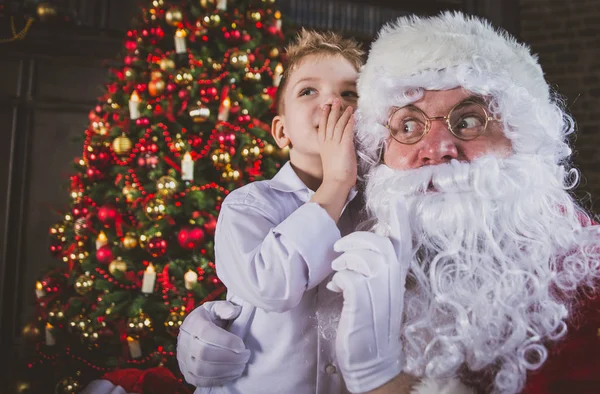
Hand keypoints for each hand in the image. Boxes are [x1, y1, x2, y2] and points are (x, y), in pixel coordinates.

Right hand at [177, 301, 249, 386]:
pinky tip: (233, 373)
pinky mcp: (187, 372)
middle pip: (204, 354)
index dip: (226, 341)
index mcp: (193, 322)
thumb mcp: (218, 308)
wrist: (198, 331)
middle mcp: (184, 341)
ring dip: (226, 370)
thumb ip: (226, 308)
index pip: (206, 333)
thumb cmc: (213, 318)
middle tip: (246, 356)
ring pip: (201, 370)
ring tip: (241, 365)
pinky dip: (219, 379)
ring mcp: (183, 359)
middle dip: (229, 357)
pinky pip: (200, 381)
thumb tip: (234, 312)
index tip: (242, 345)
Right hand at [318, 99, 356, 188]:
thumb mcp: (331, 160)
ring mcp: (336, 144)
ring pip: (339, 124)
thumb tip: (339, 149)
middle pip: (329, 123)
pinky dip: (350, 122)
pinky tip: (352, 116)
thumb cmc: (334, 176)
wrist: (335, 183)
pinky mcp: (345, 146)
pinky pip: (347, 131)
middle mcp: (328, 143)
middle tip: (335, 101)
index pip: (322, 128)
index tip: (325, 107)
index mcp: (323, 146)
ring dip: (343, 114)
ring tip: (347, 106)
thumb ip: (333, 152)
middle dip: (333, 110)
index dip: (324, 116)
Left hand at [327, 197, 411, 392]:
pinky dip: (338, 279)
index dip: (401, 221)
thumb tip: (361, 248)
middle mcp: (393, 279)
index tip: (399, 202)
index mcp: (398, 276)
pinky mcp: (363, 300)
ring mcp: (380, 289)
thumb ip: (376, 270)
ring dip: (344, 260)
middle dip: (356, 239)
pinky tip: (336, 288)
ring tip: (337, 270)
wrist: (372, 358)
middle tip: (339, 247)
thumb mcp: (380, 293)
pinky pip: (348, 276)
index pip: (403, 242)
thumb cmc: (372, 323)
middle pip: (379, 243)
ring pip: (363, 257)